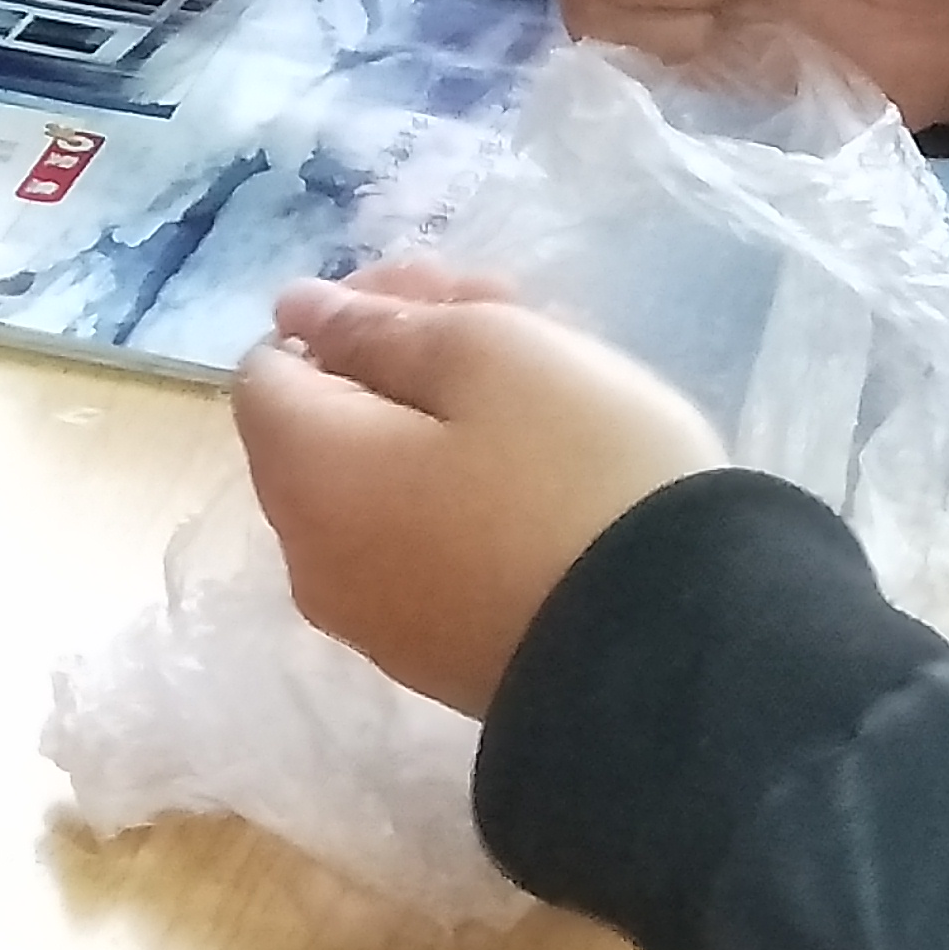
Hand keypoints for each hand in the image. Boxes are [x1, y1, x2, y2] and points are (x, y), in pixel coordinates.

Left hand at [231, 261, 726, 715]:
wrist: (676, 658)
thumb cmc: (580, 475)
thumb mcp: (492, 354)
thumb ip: (379, 325)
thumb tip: (293, 315)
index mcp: (304, 474)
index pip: (272, 366)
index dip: (352, 311)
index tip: (452, 291)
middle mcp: (312, 557)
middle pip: (324, 426)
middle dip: (404, 355)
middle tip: (518, 318)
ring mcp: (373, 620)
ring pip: (377, 483)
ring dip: (441, 418)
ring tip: (553, 379)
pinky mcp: (436, 657)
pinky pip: (417, 545)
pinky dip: (457, 490)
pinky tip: (545, 466)